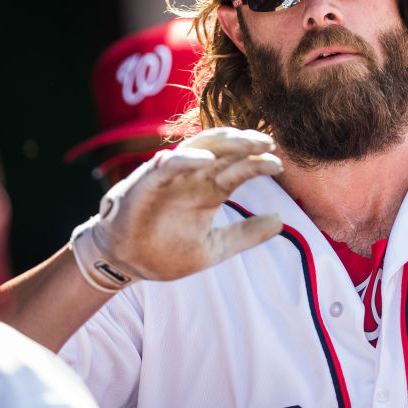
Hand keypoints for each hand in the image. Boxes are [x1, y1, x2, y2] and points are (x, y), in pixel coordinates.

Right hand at [89, 127, 283, 282]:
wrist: (126, 265)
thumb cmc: (165, 251)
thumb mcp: (214, 246)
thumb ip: (245, 235)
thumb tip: (281, 221)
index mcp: (210, 189)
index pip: (239, 168)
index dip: (259, 163)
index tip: (278, 165)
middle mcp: (193, 176)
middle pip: (224, 150)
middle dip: (247, 144)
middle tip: (269, 143)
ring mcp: (172, 176)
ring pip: (200, 147)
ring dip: (224, 142)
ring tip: (247, 142)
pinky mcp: (149, 181)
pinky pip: (168, 163)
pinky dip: (187, 159)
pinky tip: (207, 160)